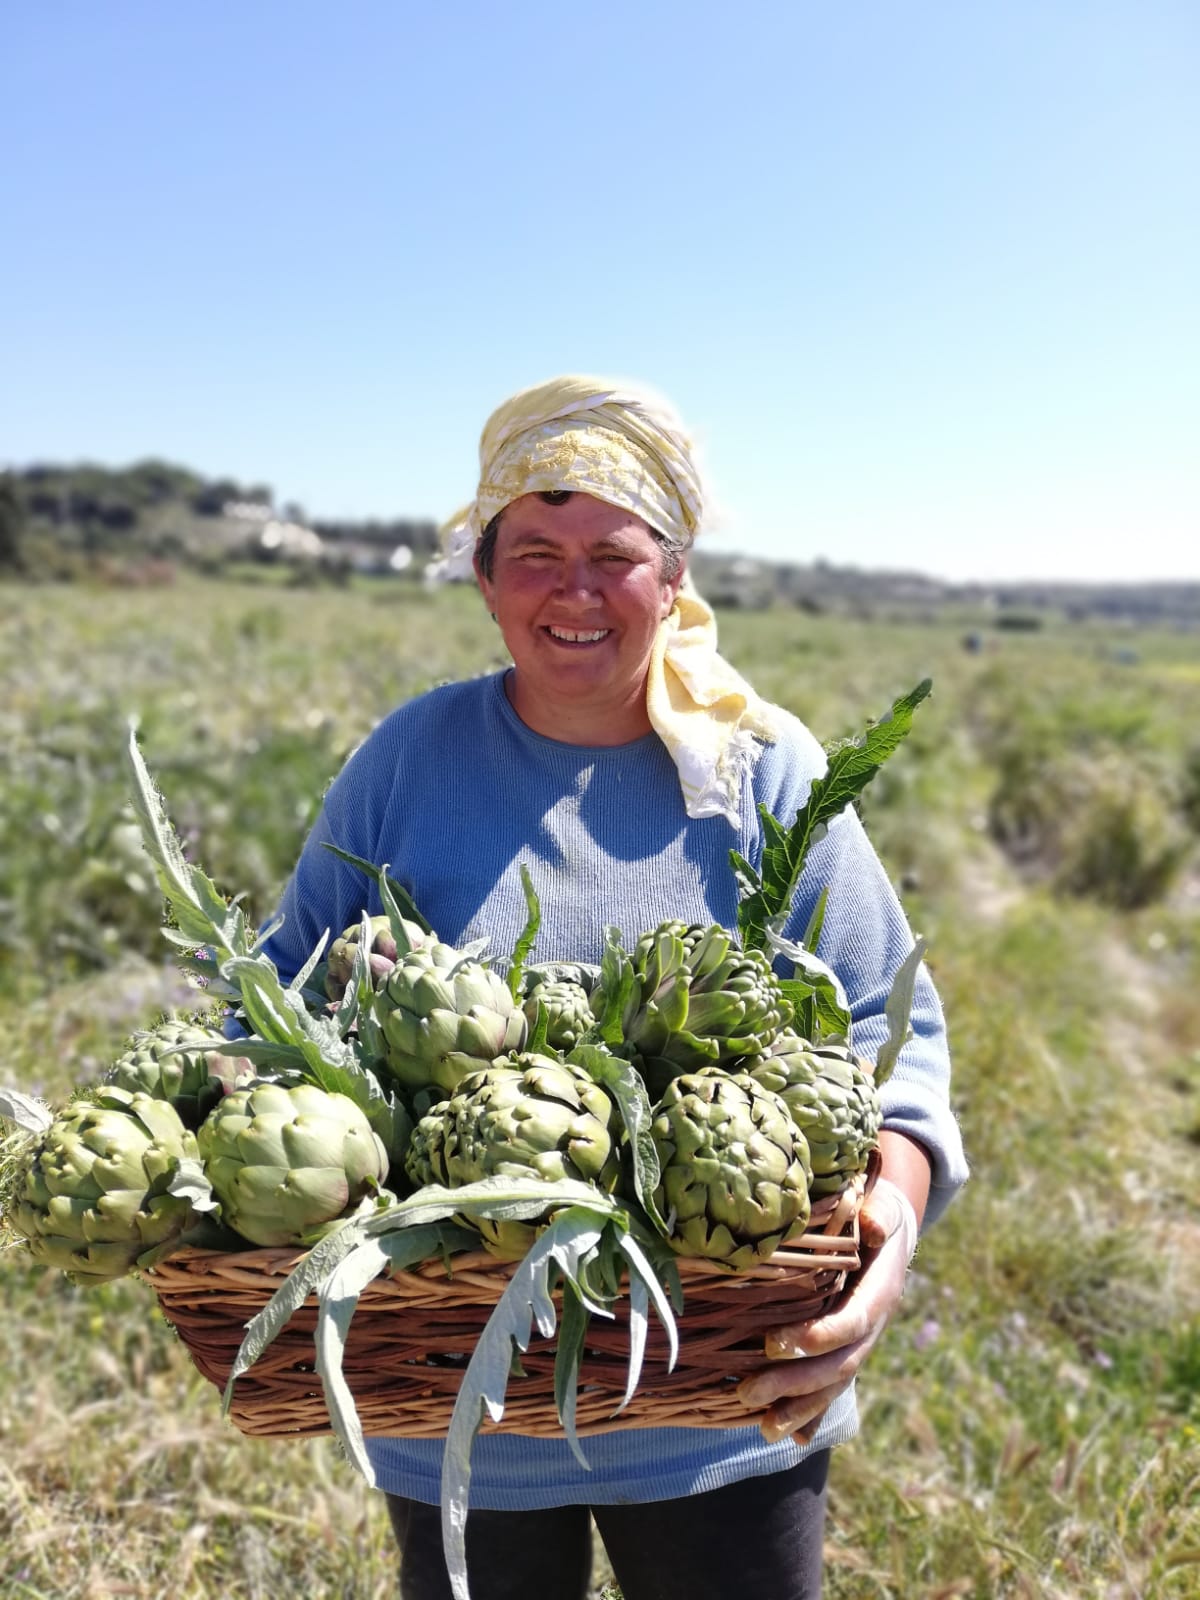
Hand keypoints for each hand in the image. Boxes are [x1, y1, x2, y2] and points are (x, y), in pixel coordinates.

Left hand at [736, 1177, 918, 1444]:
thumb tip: (871, 1222)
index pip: (851, 1322)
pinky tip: (786, 1436)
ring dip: (799, 1409)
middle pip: (837, 1365)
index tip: (775, 1344)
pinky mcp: (843, 1353)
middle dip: (795, 1382)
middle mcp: (871, 1328)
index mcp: (880, 1293)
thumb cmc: (876, 1215)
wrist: (890, 1236)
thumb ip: (878, 1216)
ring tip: (763, 1429)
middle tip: (748, 1391)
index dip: (818, 1337)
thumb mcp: (882, 1208)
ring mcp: (858, 1346)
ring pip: (832, 1386)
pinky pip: (829, 1390)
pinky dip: (810, 1415)